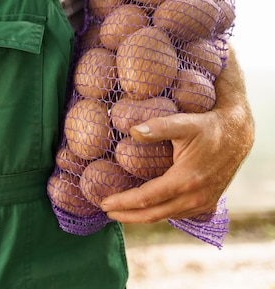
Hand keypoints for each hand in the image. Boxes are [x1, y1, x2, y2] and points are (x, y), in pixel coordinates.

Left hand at [100, 48, 254, 222]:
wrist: (237, 135)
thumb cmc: (207, 127)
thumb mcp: (183, 123)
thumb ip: (158, 127)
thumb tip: (132, 131)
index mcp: (185, 181)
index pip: (145, 198)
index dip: (123, 202)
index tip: (103, 202)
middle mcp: (194, 198)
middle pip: (152, 214)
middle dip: (126, 215)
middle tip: (104, 210)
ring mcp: (201, 204)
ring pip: (164, 216)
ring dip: (140, 216)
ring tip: (119, 211)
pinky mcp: (206, 204)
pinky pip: (176, 214)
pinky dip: (157, 213)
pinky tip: (143, 208)